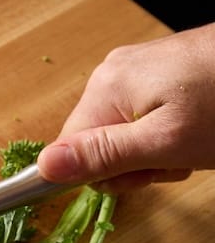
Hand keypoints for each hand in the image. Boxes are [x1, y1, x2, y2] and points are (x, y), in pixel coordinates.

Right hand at [37, 21, 214, 192]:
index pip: (71, 151)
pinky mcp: (163, 70)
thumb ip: (104, 156)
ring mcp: (139, 68)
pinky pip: (147, 115)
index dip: (107, 174)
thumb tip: (44, 167)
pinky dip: (170, 131)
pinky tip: (197, 128)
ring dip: (157, 150)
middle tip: (177, 158)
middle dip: (136, 162)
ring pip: (125, 132)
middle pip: (98, 141)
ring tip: (194, 142)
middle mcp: (114, 72)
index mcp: (107, 87)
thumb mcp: (166, 143)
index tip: (147, 173)